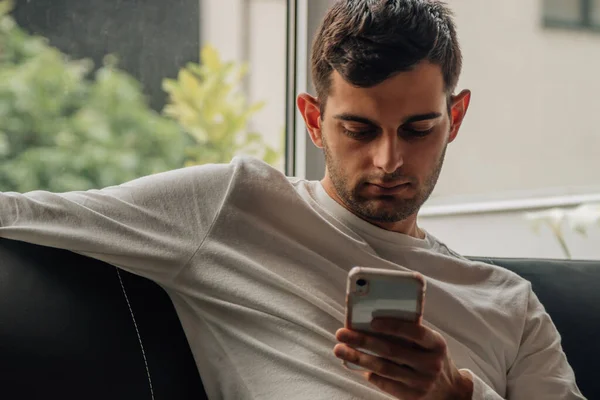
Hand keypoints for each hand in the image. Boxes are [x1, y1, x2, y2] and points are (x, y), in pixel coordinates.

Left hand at [333, 318, 473, 399]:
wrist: (450, 391)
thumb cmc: (432, 358)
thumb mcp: (430, 343)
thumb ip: (410, 333)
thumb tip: (372, 321)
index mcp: (436, 344)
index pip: (414, 332)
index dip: (393, 326)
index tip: (372, 321)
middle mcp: (430, 364)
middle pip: (391, 350)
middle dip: (362, 340)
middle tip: (341, 333)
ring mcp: (421, 383)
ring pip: (383, 368)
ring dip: (358, 358)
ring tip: (340, 350)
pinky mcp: (412, 397)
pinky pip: (385, 384)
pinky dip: (370, 373)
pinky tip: (357, 365)